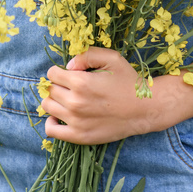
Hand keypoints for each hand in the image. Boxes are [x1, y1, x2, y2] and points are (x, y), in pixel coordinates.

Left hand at [42, 47, 158, 144]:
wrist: (144, 109)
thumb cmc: (128, 81)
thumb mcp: (111, 58)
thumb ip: (87, 55)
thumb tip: (68, 65)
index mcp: (81, 82)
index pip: (52, 73)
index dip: (60, 71)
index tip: (70, 74)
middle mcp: (75, 102)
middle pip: (50, 90)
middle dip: (58, 85)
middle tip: (72, 86)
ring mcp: (76, 121)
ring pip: (48, 107)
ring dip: (54, 100)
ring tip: (68, 99)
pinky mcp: (79, 136)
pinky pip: (51, 130)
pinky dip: (51, 121)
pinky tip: (61, 116)